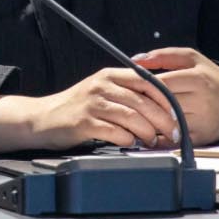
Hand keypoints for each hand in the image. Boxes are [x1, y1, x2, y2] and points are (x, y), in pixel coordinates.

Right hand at [27, 66, 179, 149]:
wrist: (43, 118)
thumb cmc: (76, 108)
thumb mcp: (100, 91)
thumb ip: (125, 92)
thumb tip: (160, 106)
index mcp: (108, 75)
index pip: (146, 81)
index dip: (165, 98)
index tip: (175, 114)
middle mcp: (101, 86)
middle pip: (143, 102)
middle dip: (163, 120)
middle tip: (173, 134)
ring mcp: (92, 104)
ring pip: (132, 118)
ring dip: (148, 133)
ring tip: (152, 141)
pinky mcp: (85, 123)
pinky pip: (116, 133)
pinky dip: (128, 140)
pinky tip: (130, 143)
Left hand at [131, 47, 218, 144]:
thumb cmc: (212, 78)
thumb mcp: (192, 59)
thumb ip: (163, 56)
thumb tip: (135, 61)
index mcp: (198, 79)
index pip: (161, 84)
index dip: (142, 86)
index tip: (130, 86)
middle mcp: (202, 102)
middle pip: (162, 104)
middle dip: (143, 103)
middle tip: (128, 102)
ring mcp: (202, 122)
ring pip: (166, 123)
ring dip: (149, 120)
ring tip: (137, 114)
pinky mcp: (202, 138)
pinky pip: (173, 139)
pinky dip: (158, 135)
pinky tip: (149, 129)